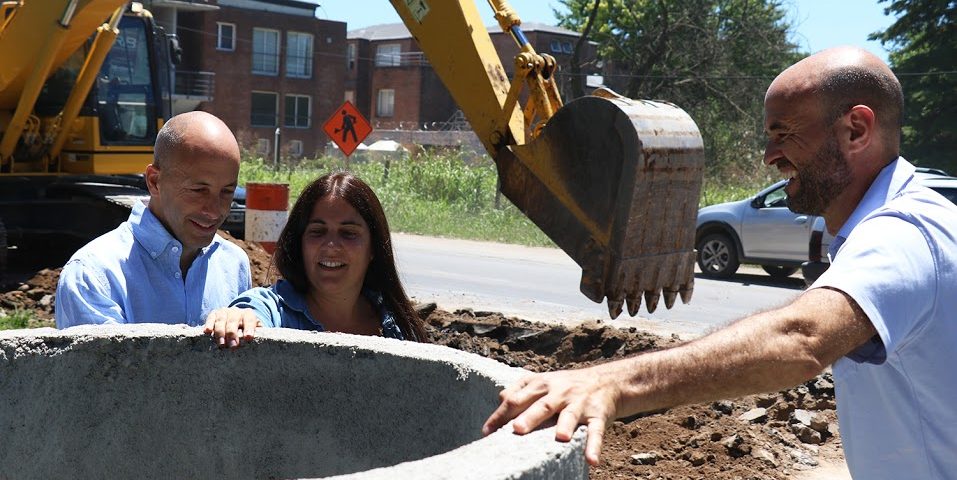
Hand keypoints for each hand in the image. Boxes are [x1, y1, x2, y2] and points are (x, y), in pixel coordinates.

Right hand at [203, 307, 261, 349]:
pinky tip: (208, 331)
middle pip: (234, 321)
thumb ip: (259, 334)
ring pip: (221, 320)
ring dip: (221, 332)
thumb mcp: (255, 329)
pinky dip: (209, 324)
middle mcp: (236, 311)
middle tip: (233, 346)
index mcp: (248, 314)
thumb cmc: (246, 329)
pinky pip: (211, 318)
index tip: (248, 338)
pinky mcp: (214, 314)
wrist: (236, 318)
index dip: (249, 328)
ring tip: (221, 344)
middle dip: (233, 333)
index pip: (250, 319)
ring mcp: (224, 312)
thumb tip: (264, 343)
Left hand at [482, 366, 619, 465]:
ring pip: (570, 416)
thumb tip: (500, 401)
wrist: (607, 381)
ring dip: (564, 426)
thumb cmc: (567, 386)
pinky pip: (596, 432)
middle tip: (516, 429)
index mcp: (542, 384)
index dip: (501, 415)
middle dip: (529, 417)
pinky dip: (594, 446)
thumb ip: (521, 390)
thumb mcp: (544, 381)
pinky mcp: (598, 416)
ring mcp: (579, 404)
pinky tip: (591, 461)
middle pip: (542, 405)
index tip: (487, 432)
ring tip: (559, 438)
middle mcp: (560, 392)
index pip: (517, 399)